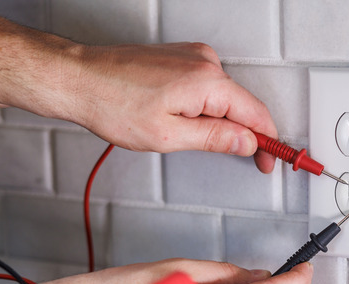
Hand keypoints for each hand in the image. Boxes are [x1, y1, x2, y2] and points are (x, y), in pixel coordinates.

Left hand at [62, 43, 277, 172]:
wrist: (79, 79)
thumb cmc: (112, 103)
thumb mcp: (169, 136)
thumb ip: (215, 139)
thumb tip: (246, 143)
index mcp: (207, 81)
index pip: (256, 114)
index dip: (267, 142)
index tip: (269, 161)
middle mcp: (205, 62)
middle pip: (241, 105)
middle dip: (241, 134)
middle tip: (238, 159)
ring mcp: (193, 56)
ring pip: (223, 97)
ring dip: (217, 121)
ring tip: (183, 136)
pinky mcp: (181, 57)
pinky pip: (206, 86)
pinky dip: (204, 107)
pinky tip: (179, 119)